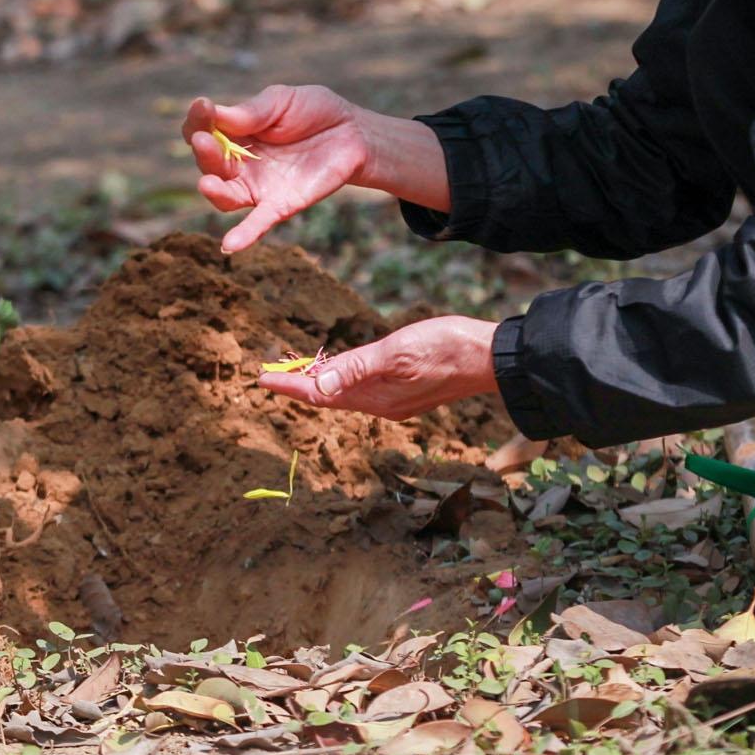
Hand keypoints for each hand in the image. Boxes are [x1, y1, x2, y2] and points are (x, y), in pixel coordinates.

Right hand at [183, 85, 368, 252]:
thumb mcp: (281, 101)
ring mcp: (258, 186)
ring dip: (213, 191)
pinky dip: (244, 235)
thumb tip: (216, 115)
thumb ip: (251, 112)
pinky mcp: (280, 205)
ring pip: (226, 196)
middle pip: (210, 164)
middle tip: (203, 138)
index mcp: (236, 133)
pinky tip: (230, 245)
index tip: (202, 106)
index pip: (204, 131)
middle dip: (203, 152)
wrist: (354, 133)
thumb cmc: (315, 112)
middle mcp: (240, 163)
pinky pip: (258, 223)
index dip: (197, 121)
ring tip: (206, 183)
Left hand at [258, 315, 498, 420]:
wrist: (492, 357)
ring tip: (298, 374)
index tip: (261, 379)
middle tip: (271, 376)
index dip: (290, 386)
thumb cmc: (446, 348)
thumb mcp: (396, 353)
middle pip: (330, 399)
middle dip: (300, 387)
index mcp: (376, 398)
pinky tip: (342, 372)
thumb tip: (317, 388)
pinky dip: (345, 381)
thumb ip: (356, 369)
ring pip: (347, 395)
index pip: (321, 396)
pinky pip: (365, 390)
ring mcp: (398, 400)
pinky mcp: (410, 390)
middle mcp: (384, 405)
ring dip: (321, 385)